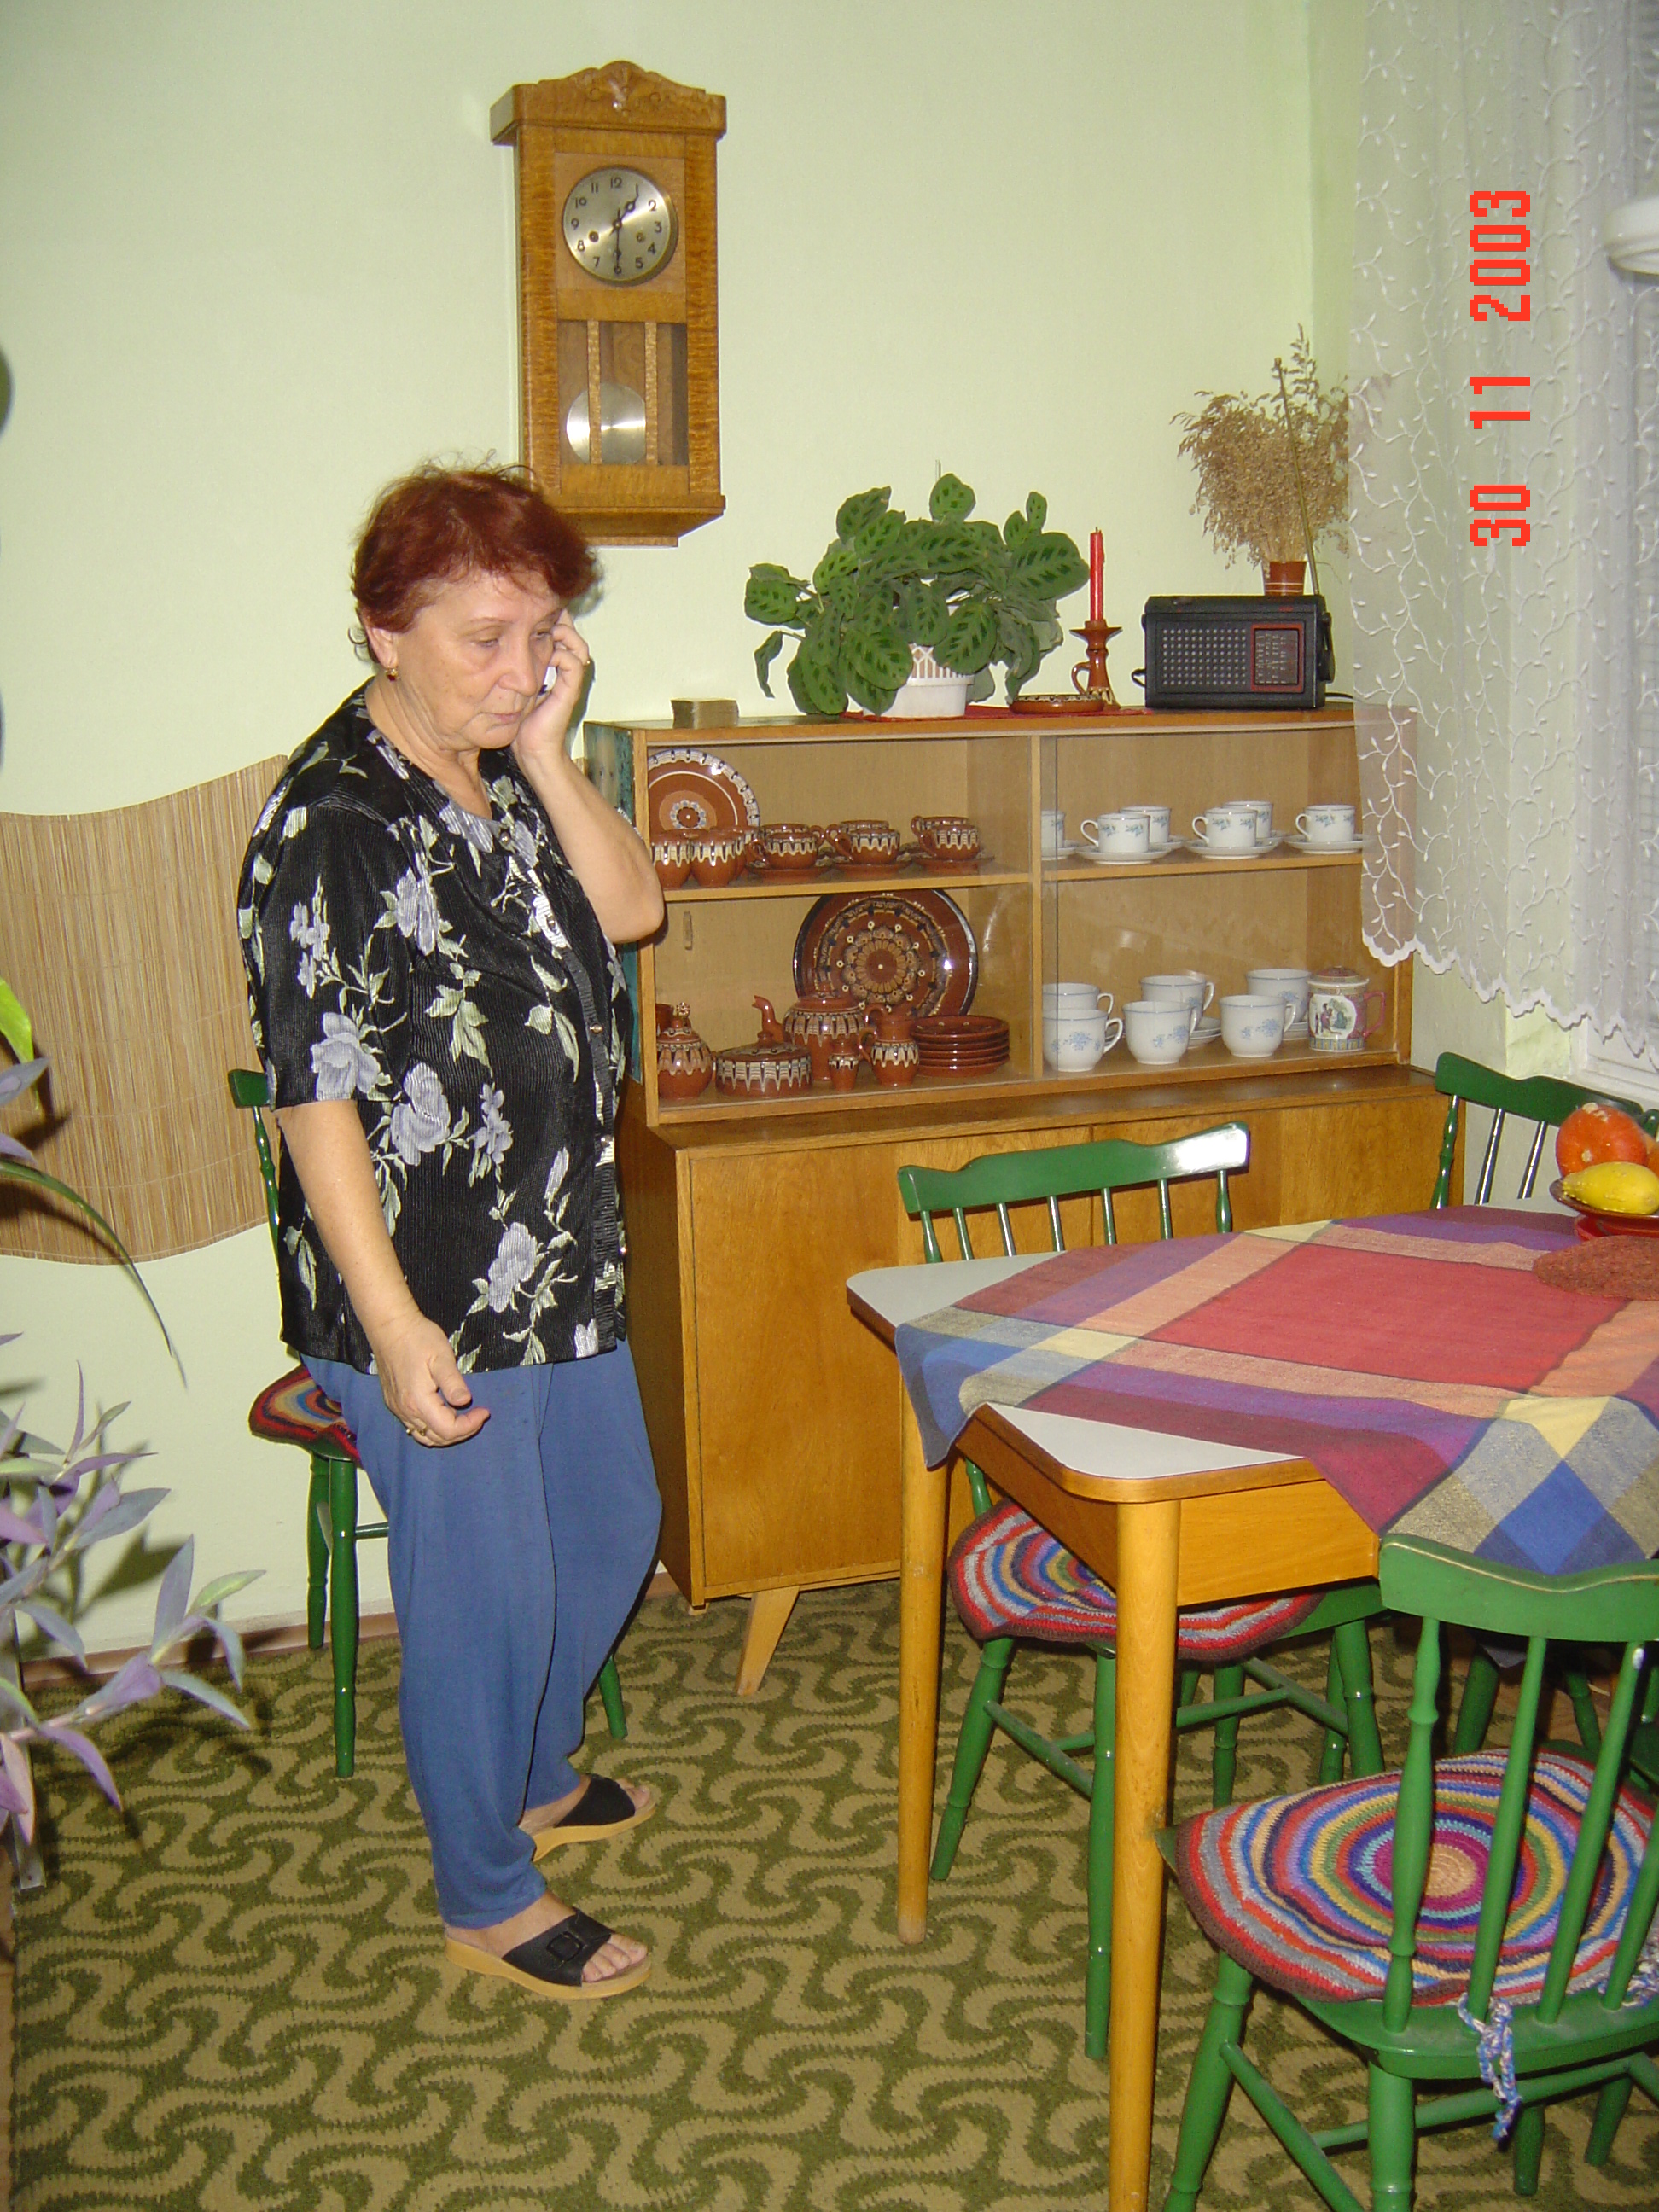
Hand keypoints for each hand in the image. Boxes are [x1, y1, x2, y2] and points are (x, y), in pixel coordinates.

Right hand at [372, 1308, 488, 1447]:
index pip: (448, 1429)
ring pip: (424, 1436)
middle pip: (437, 1438)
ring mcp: (397, 1409)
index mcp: (418, 1401)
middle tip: (478, 1415)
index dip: (470, 1425)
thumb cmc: (418, 1338)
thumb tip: (464, 1401)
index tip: (484, 1411)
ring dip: (447, 1433)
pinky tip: (443, 1413)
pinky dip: (432, 1427)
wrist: (390, 1328)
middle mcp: (405, 1411)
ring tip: (463, 1418)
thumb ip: (453, 1382)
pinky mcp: (393, 1404)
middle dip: (462, 1431)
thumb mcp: (441, 1356)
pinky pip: (414, 1427)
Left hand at [511, 611, 590, 777]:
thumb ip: (515, 665)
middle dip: (558, 621)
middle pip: (572, 633)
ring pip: (578, 644)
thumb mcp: (514, 684)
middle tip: (540, 617)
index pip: (560, 632)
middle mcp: (566, 670)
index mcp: (555, 667)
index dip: (551, 618)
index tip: (531, 611)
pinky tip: (546, 658)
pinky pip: (572, 662)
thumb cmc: (521, 720)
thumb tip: (498, 644)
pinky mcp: (570, 690)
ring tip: (546, 634)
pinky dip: (560, 655)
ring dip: (563, 635)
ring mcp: (570, 680)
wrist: (532, 748)